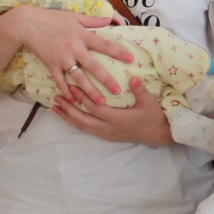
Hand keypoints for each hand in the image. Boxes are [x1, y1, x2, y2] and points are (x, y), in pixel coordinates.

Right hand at [5, 5, 135, 100]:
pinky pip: (60, 81)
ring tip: (100, 103)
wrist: (27, 24)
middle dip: (106, 79)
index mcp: (82, 35)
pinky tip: (74, 100)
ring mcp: (62, 58)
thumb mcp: (74, 16)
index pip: (104, 45)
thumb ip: (93, 20)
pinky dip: (67, 91)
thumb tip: (110, 19)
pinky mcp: (51, 65)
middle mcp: (74, 48)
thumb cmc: (52, 18)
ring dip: (90, 91)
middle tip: (117, 91)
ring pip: (78, 78)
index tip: (131, 59)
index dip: (118, 52)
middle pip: (93, 66)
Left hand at [54, 77, 174, 145]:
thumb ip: (140, 90)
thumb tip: (133, 78)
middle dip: (69, 109)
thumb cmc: (153, 116)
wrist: (157, 134)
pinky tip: (68, 116)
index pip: (96, 108)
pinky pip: (86, 129)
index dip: (83, 98)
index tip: (73, 87)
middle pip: (83, 119)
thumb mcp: (149, 102)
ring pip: (82, 126)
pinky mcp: (106, 135)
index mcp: (118, 119)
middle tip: (56, 98)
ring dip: (68, 117)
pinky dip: (75, 122)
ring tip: (56, 108)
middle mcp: (109, 128)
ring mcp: (106, 133)